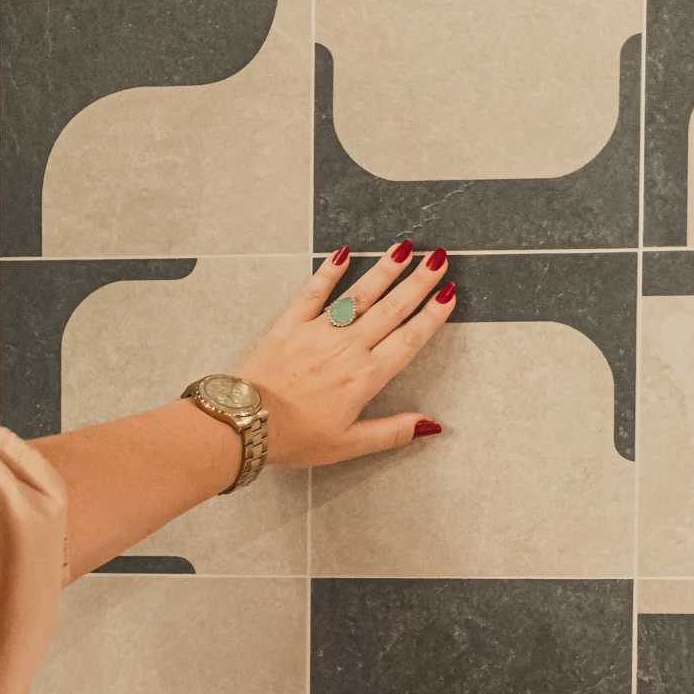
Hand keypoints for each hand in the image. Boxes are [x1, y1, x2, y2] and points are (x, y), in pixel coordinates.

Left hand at [234, 239, 454, 468]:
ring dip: (384, 269)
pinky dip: (329, 271)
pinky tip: (344, 253)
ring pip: (359, 295)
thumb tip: (430, 425)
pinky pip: (314, 292)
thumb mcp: (348, 445)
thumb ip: (391, 432)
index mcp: (366, 377)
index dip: (432, 316)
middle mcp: (347, 348)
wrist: (245, 423)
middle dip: (418, 282)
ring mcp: (318, 332)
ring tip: (405, 248)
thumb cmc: (294, 439)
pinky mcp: (290, 324)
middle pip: (391, 309)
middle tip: (438, 259)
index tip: (448, 294)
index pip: (408, 340)